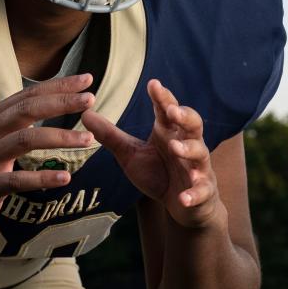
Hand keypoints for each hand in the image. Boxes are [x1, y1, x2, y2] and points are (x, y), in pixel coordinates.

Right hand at [0, 74, 94, 238]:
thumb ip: (16, 120)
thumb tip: (49, 101)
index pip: (29, 94)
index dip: (58, 86)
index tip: (87, 79)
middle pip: (27, 109)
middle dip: (61, 102)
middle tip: (91, 99)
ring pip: (24, 140)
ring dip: (59, 137)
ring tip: (87, 139)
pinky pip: (16, 179)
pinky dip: (42, 177)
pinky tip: (64, 177)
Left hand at [82, 79, 219, 228]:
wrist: (182, 205)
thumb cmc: (157, 173)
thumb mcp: (130, 154)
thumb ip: (110, 135)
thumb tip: (85, 114)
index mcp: (169, 132)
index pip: (168, 110)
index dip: (162, 97)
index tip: (153, 83)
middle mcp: (187, 144)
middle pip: (193, 124)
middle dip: (184, 116)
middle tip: (172, 111)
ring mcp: (197, 167)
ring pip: (200, 153)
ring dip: (188, 149)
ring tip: (174, 148)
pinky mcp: (202, 191)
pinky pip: (201, 190)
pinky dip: (194, 193)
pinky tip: (184, 197)